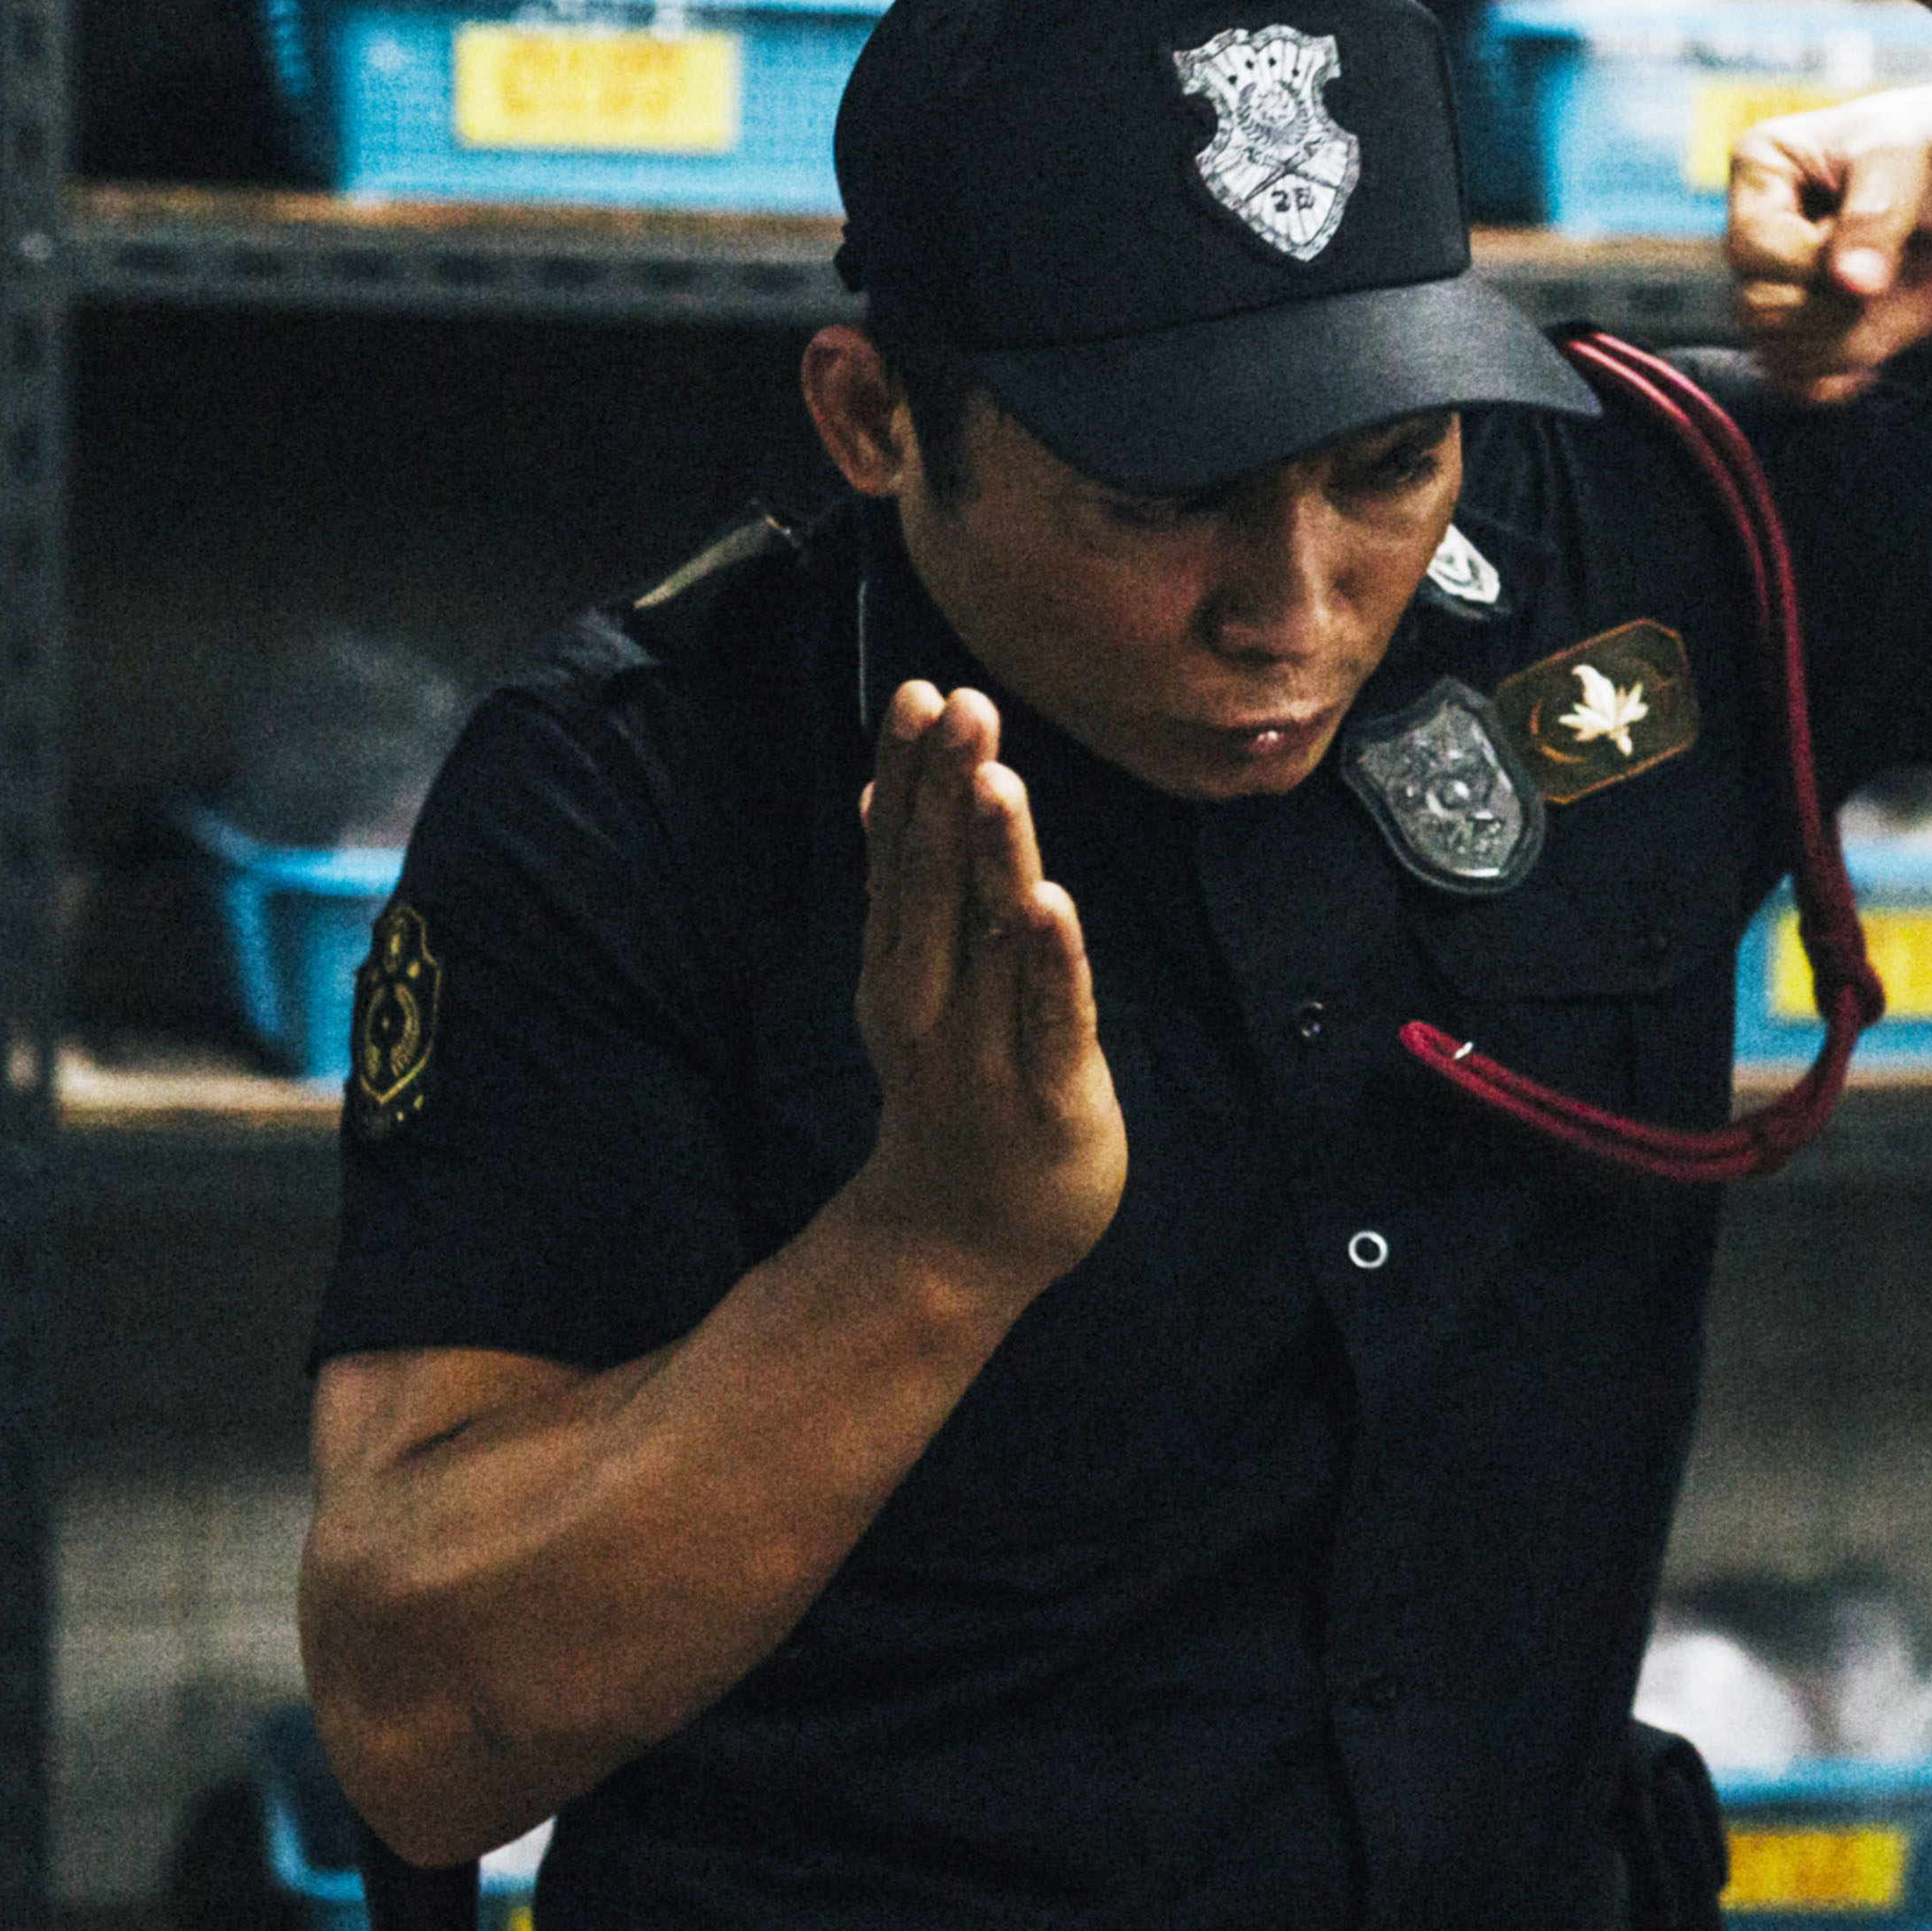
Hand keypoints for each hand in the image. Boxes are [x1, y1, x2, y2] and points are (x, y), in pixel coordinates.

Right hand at [844, 681, 1123, 1299]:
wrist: (959, 1241)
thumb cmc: (955, 1091)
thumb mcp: (917, 982)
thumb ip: (906, 887)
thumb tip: (881, 789)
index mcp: (904, 962)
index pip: (904, 851)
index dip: (911, 771)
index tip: (920, 690)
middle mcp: (933, 996)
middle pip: (937, 879)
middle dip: (948, 789)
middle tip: (961, 702)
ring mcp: (985, 1045)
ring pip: (988, 938)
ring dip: (991, 857)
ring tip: (995, 778)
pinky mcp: (1048, 1094)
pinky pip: (1048, 1018)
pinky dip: (1048, 962)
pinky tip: (1050, 902)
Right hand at [1729, 76, 1931, 398]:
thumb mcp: (1910, 158)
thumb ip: (1876, 216)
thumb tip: (1849, 285)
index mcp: (1761, 171)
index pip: (1754, 252)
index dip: (1816, 262)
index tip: (1878, 229)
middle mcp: (1762, 230)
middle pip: (1757, 310)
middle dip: (1828, 311)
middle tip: (1888, 277)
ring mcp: (1791, 283)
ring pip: (1776, 352)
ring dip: (1839, 347)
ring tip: (1891, 300)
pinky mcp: (1822, 325)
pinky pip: (1795, 380)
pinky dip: (1832, 382)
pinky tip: (1875, 361)